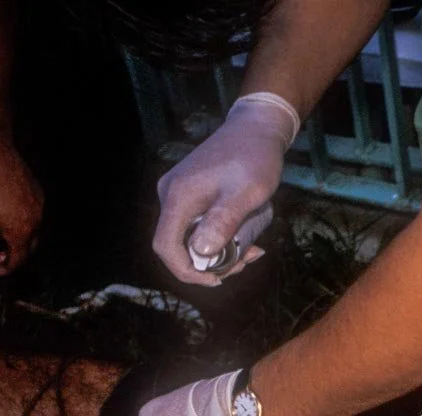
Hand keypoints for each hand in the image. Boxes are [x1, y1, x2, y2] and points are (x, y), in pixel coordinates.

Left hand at [0, 139, 43, 274]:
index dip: (7, 268)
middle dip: (14, 253)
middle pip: (29, 247)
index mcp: (20, 232)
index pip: (18, 259)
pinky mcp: (37, 191)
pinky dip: (21, 218)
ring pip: (32, 229)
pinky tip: (3, 209)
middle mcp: (35, 221)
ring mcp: (39, 205)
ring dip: (17, 234)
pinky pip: (32, 212)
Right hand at [151, 92, 297, 285]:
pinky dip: (222, 234)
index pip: (166, 247)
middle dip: (214, 262)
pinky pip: (200, 224)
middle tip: (249, 259)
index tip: (217, 280)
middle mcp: (170, 196)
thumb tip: (201, 254)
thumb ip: (223, 222)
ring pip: (194, 237)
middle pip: (181, 246)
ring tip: (253, 245)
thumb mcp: (247, 193)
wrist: (255, 128)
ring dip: (223, 249)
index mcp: (178, 197)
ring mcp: (178, 194)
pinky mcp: (190, 193)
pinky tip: (246, 231)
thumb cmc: (254, 158)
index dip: (187, 272)